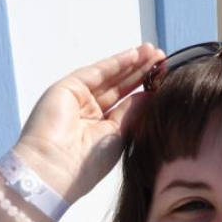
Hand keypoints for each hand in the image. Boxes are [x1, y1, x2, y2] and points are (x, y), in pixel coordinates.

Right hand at [12, 43, 164, 203]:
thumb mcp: (118, 136)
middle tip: (163, 60)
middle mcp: (89, 113)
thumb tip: (149, 95)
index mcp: (101, 130)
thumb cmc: (88, 163)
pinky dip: (116, 63)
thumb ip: (132, 113)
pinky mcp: (68, 88)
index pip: (127, 105)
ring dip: (132, 64)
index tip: (166, 82)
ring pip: (110, 77)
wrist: (55, 168)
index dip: (145, 92)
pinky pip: (96, 72)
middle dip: (141, 73)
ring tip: (154, 53)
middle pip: (120, 88)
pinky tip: (135, 55)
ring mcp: (78, 99)